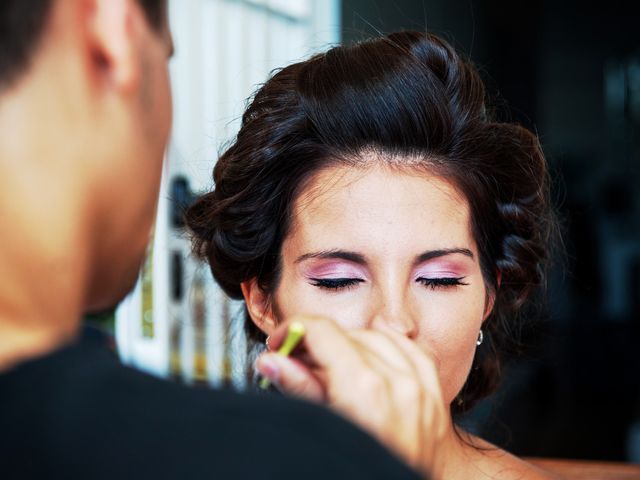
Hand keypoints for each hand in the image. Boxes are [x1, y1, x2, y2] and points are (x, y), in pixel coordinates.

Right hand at [256, 316, 449, 475]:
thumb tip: (273, 362)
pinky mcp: (434, 398)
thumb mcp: (320, 430)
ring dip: (352, 345)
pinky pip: (414, 351)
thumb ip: (298, 389)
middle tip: (298, 362)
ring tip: (334, 364)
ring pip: (380, 337)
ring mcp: (419, 389)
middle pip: (348, 335)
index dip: (295, 331)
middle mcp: (396, 383)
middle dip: (319, 344)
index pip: (324, 332)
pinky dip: (391, 348)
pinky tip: (375, 357)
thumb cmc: (358, 473)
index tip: (282, 341)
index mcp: (363, 389)